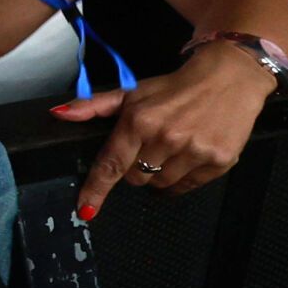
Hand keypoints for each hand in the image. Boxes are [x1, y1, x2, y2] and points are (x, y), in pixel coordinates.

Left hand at [54, 39, 274, 217]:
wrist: (228, 78)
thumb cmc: (173, 88)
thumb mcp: (133, 92)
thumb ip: (94, 106)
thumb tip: (58, 113)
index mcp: (140, 120)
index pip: (112, 163)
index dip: (96, 189)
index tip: (85, 209)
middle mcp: (166, 138)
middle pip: (135, 178)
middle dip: (135, 169)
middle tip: (147, 149)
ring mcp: (195, 151)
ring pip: (160, 185)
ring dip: (158, 175)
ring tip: (168, 152)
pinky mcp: (219, 162)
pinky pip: (187, 187)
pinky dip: (180, 180)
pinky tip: (184, 160)